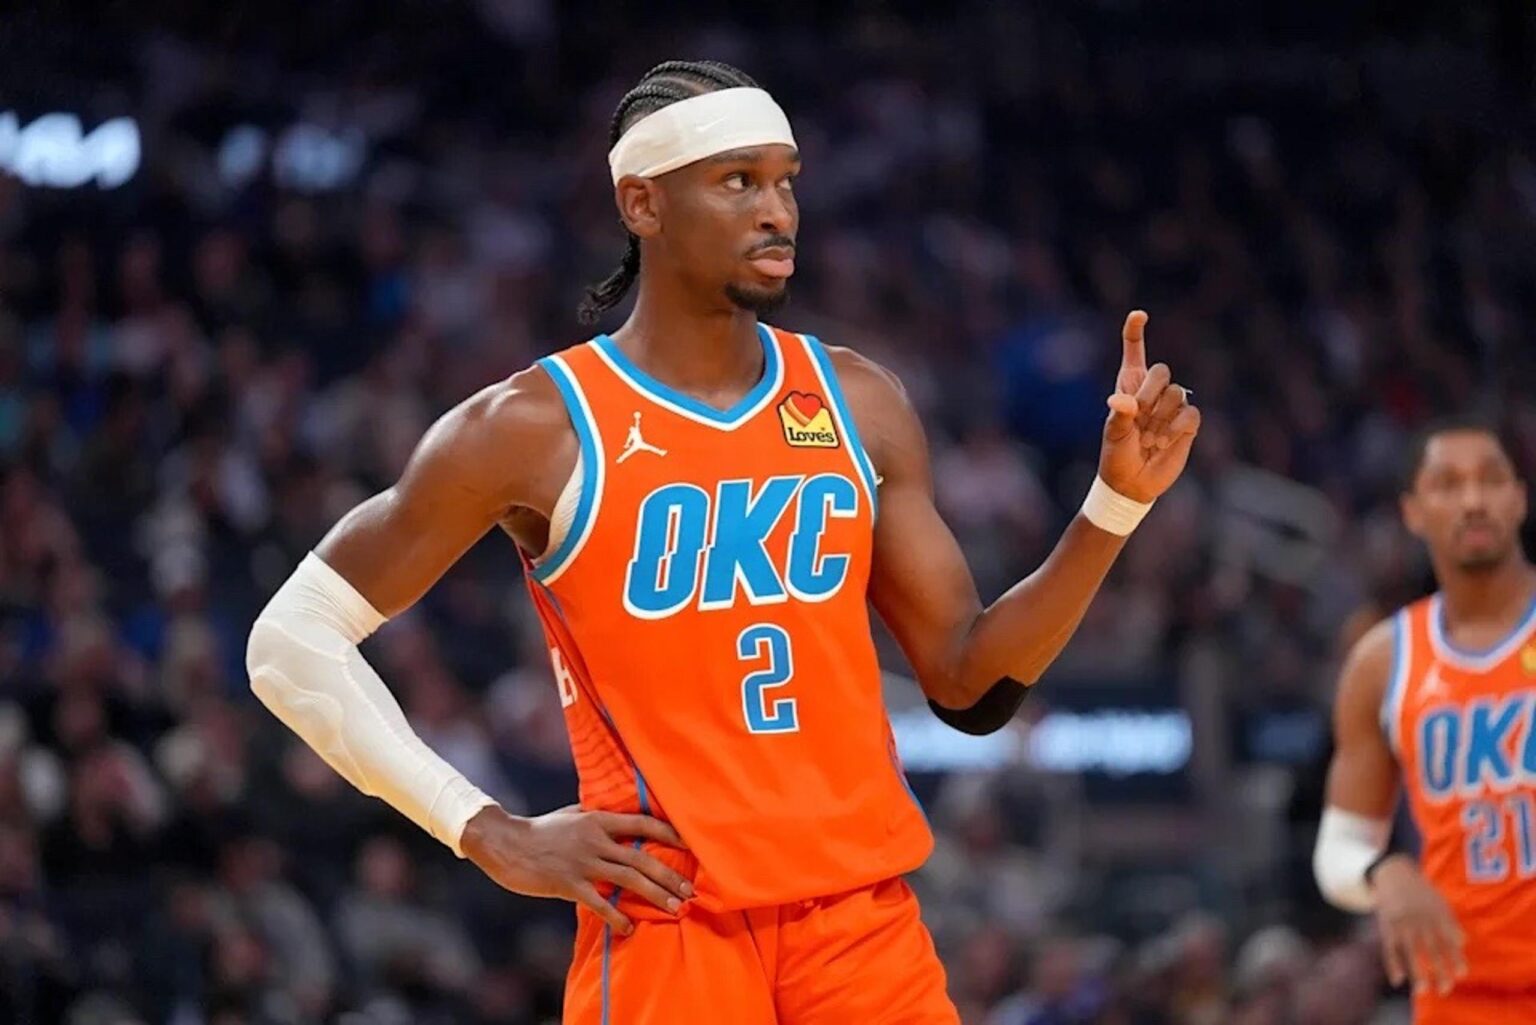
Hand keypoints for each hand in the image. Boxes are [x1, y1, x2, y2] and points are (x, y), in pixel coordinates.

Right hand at [460, 804, 692, 934]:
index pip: (643, 823)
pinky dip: (617, 916)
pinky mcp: (568, 883)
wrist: (505, 843)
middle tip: (689, 892)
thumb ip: (598, 816)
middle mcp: (595, 839)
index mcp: (598, 819)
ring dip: (655, 896)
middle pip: (642, 857)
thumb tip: (621, 816)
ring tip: (675, 909)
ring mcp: (582, 862)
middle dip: (670, 876)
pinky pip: (599, 903)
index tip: (691, 846)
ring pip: (629, 879)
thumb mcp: (573, 814)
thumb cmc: (541, 829)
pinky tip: (629, 927)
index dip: (670, 833)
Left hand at [1100, 310, 1200, 502]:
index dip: (1135, 332)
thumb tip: (1123, 401)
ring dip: (1161, 418)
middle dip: (1150, 392)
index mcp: (1129, 387)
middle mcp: (1152, 393)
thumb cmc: (1117, 455)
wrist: (1133, 483)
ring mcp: (1171, 407)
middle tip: (1138, 417)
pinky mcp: (1187, 424)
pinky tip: (1164, 441)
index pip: (1135, 352)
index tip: (1139, 314)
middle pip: (1162, 370)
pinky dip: (1177, 427)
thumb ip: (1120, 415)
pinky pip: (1191, 413)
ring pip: (1177, 393)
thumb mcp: (1113, 434)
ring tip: (1148, 439)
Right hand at [1372, 854, 1466, 994]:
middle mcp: (1420, 919)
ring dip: (1417, 972)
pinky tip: (1397, 980)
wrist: (1393, 872)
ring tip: (1422, 990)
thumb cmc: (1421, 890)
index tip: (1461, 974)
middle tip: (1445, 989)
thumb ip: (1450, 922)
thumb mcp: (1439, 901)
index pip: (1449, 939)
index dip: (1455, 957)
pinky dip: (1392, 964)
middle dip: (1439, 971)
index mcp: (1436, 914)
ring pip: (1410, 952)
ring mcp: (1402, 923)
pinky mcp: (1387, 926)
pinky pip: (1389, 948)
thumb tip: (1462, 942)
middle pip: (1432, 949)